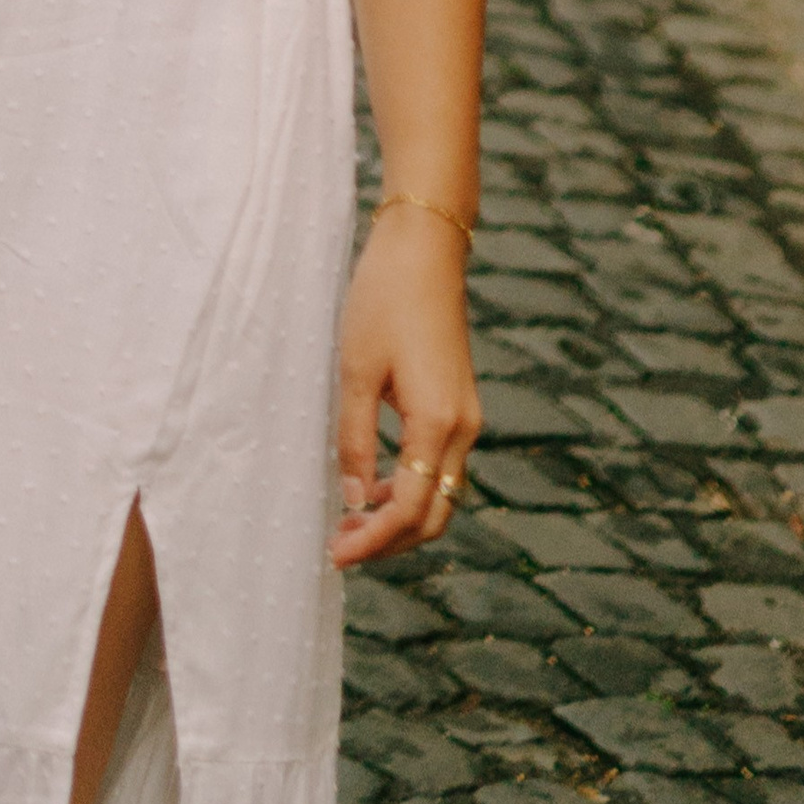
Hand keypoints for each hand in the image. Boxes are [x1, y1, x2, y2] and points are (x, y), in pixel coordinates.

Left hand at [330, 202, 480, 567]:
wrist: (424, 249)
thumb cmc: (382, 299)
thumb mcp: (356, 369)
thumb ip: (355, 439)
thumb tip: (354, 501)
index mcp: (438, 423)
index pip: (412, 510)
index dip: (375, 541)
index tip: (337, 554)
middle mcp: (463, 428)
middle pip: (435, 514)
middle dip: (390, 540)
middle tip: (340, 544)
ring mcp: (466, 417)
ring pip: (441, 493)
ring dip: (400, 516)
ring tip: (350, 520)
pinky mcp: (459, 404)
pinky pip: (439, 466)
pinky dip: (411, 487)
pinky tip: (374, 484)